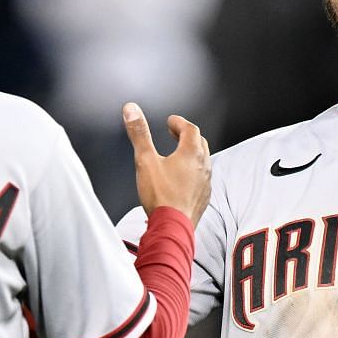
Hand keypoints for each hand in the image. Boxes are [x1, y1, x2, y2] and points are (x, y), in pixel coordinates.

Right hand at [123, 101, 209, 223]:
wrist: (172, 226)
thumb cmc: (161, 196)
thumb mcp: (145, 160)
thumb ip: (139, 134)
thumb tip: (132, 111)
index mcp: (191, 153)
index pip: (190, 128)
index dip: (179, 122)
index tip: (171, 121)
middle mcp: (202, 166)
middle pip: (199, 142)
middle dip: (187, 135)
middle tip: (175, 134)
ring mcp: (205, 182)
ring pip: (202, 160)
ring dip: (191, 153)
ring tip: (178, 154)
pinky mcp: (203, 197)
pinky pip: (201, 178)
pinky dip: (193, 171)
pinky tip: (182, 178)